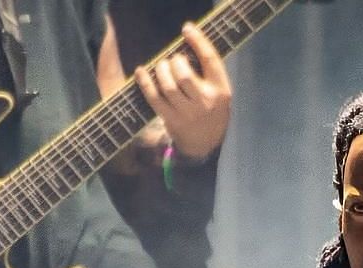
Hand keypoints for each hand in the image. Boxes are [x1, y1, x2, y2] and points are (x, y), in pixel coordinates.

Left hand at [138, 23, 231, 162]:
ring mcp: (187, 113)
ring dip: (160, 70)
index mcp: (221, 91)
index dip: (198, 41)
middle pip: (184, 74)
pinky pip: (154, 98)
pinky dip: (145, 82)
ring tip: (161, 66)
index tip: (187, 28)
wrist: (205, 144)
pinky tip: (141, 72)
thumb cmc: (211, 110)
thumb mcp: (220, 93)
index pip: (210, 60)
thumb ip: (208, 73)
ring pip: (168, 86)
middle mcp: (205, 102)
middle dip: (174, 61)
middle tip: (173, 60)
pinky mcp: (171, 119)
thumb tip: (185, 48)